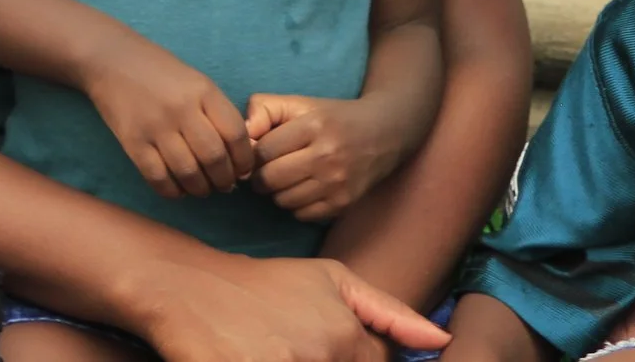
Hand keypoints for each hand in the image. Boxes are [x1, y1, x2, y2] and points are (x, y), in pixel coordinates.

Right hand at [83, 42, 254, 198]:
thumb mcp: (197, 82)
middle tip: (225, 186)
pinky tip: (179, 190)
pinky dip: (172, 191)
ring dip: (200, 189)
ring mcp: (155, 127)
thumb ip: (217, 112)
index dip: (244, 159)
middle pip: (214, 157)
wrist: (113, 61)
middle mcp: (182, 109)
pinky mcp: (132, 142)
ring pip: (187, 172)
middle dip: (225, 179)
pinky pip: (157, 177)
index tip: (244, 171)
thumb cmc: (162, 72)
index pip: (235, 133)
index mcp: (204, 92)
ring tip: (204, 190)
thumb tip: (239, 151)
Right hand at [132, 253, 449, 361]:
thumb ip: (389, 312)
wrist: (194, 288)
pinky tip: (262, 356)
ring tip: (279, 348)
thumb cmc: (266, 285)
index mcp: (346, 335)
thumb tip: (440, 340)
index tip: (332, 350)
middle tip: (296, 346)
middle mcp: (322, 356)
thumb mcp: (332, 281)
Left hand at [247, 92, 421, 221]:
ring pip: (283, 200)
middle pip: (269, 180)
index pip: (262, 151)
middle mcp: (326, 155)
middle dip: (261, 176)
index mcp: (313, 126)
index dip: (254, 154)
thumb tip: (243, 133)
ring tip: (289, 178)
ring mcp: (336, 183)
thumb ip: (265, 109)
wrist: (385, 132)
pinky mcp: (343, 203)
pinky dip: (297, 205)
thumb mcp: (301, 103)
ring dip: (279, 192)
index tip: (261, 153)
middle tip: (268, 170)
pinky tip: (306, 189)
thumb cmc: (334, 117)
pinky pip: (301, 215)